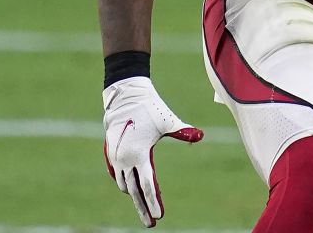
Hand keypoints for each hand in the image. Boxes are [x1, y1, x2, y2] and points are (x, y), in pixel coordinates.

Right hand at [102, 76, 203, 226]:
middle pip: (134, 192)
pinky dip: (125, 183)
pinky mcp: (111, 152)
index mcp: (139, 155)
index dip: (154, 202)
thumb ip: (183, 131)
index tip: (159, 217)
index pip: (148, 186)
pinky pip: (118, 175)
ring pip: (124, 184)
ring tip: (146, 205)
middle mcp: (124, 159)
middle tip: (151, 224)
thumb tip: (201, 136)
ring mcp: (115, 157)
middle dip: (143, 208)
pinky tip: (132, 188)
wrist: (125, 94)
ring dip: (135, 195)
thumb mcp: (167, 121)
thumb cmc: (149, 107)